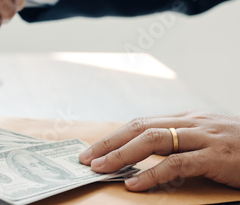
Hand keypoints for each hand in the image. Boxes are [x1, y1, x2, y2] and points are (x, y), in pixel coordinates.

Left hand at [78, 111, 239, 190]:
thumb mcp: (206, 139)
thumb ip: (179, 143)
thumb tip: (145, 157)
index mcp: (185, 118)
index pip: (139, 123)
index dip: (113, 136)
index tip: (92, 149)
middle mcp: (190, 122)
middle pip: (139, 128)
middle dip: (109, 143)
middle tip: (86, 159)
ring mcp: (203, 137)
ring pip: (153, 140)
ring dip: (122, 155)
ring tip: (101, 168)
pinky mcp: (216, 155)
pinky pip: (178, 163)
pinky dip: (153, 173)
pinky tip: (136, 183)